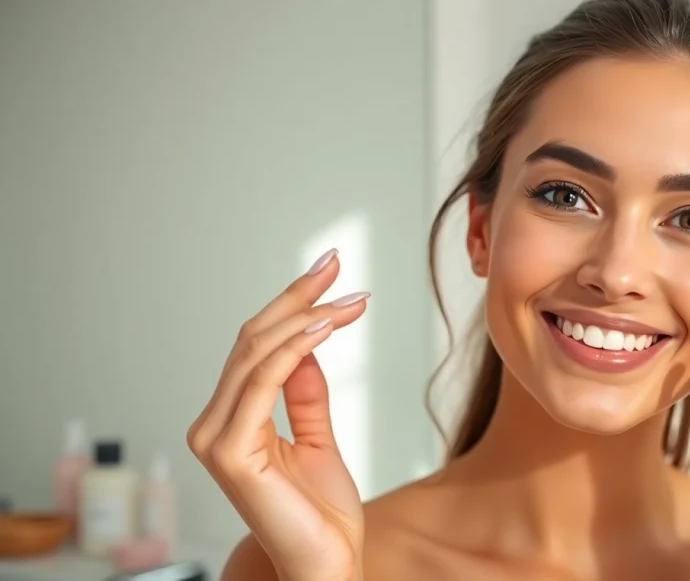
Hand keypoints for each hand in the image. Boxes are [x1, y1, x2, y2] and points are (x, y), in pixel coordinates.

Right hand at [187, 248, 368, 580]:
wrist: (327, 564)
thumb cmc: (320, 513)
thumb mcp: (318, 437)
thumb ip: (305, 392)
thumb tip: (306, 343)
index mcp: (230, 421)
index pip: (255, 347)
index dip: (291, 305)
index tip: (329, 274)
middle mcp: (214, 425)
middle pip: (252, 341)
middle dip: (298, 299)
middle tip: (337, 267)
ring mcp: (217, 438)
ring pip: (256, 354)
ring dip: (304, 317)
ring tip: (347, 300)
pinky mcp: (231, 452)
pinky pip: (263, 382)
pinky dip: (295, 348)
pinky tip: (324, 326)